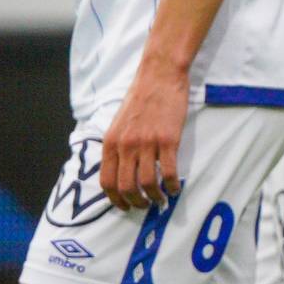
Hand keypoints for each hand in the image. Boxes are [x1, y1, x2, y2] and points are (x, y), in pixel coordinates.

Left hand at [100, 64, 188, 209]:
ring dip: (155, 197)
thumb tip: (121, 169)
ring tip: (161, 199)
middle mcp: (126, 146)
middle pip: (127, 186)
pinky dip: (173, 185)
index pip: (107, 181)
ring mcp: (147, 143)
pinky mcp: (168, 140)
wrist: (159, 77)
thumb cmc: (141, 98)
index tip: (125, 207)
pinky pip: (169, 171)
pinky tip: (176, 188)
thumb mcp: (119, 124)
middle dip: (136, 202)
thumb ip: (118, 146)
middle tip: (145, 206)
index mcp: (111, 143)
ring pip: (148, 182)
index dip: (115, 199)